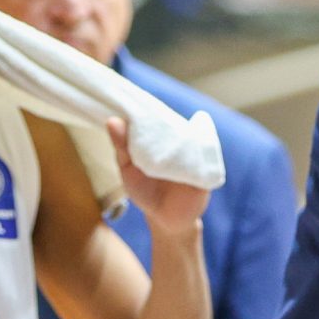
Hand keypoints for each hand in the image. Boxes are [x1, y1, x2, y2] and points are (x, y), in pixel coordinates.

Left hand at [110, 117, 211, 231]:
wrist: (164, 219)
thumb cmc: (145, 190)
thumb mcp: (128, 168)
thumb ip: (122, 146)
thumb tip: (112, 121)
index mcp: (160, 138)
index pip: (157, 117)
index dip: (149, 108)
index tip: (136, 100)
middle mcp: (179, 143)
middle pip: (175, 124)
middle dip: (164, 120)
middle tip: (148, 116)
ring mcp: (194, 155)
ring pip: (190, 138)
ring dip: (180, 136)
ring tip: (163, 141)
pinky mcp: (206, 169)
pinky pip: (204, 158)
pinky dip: (195, 154)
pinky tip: (184, 154)